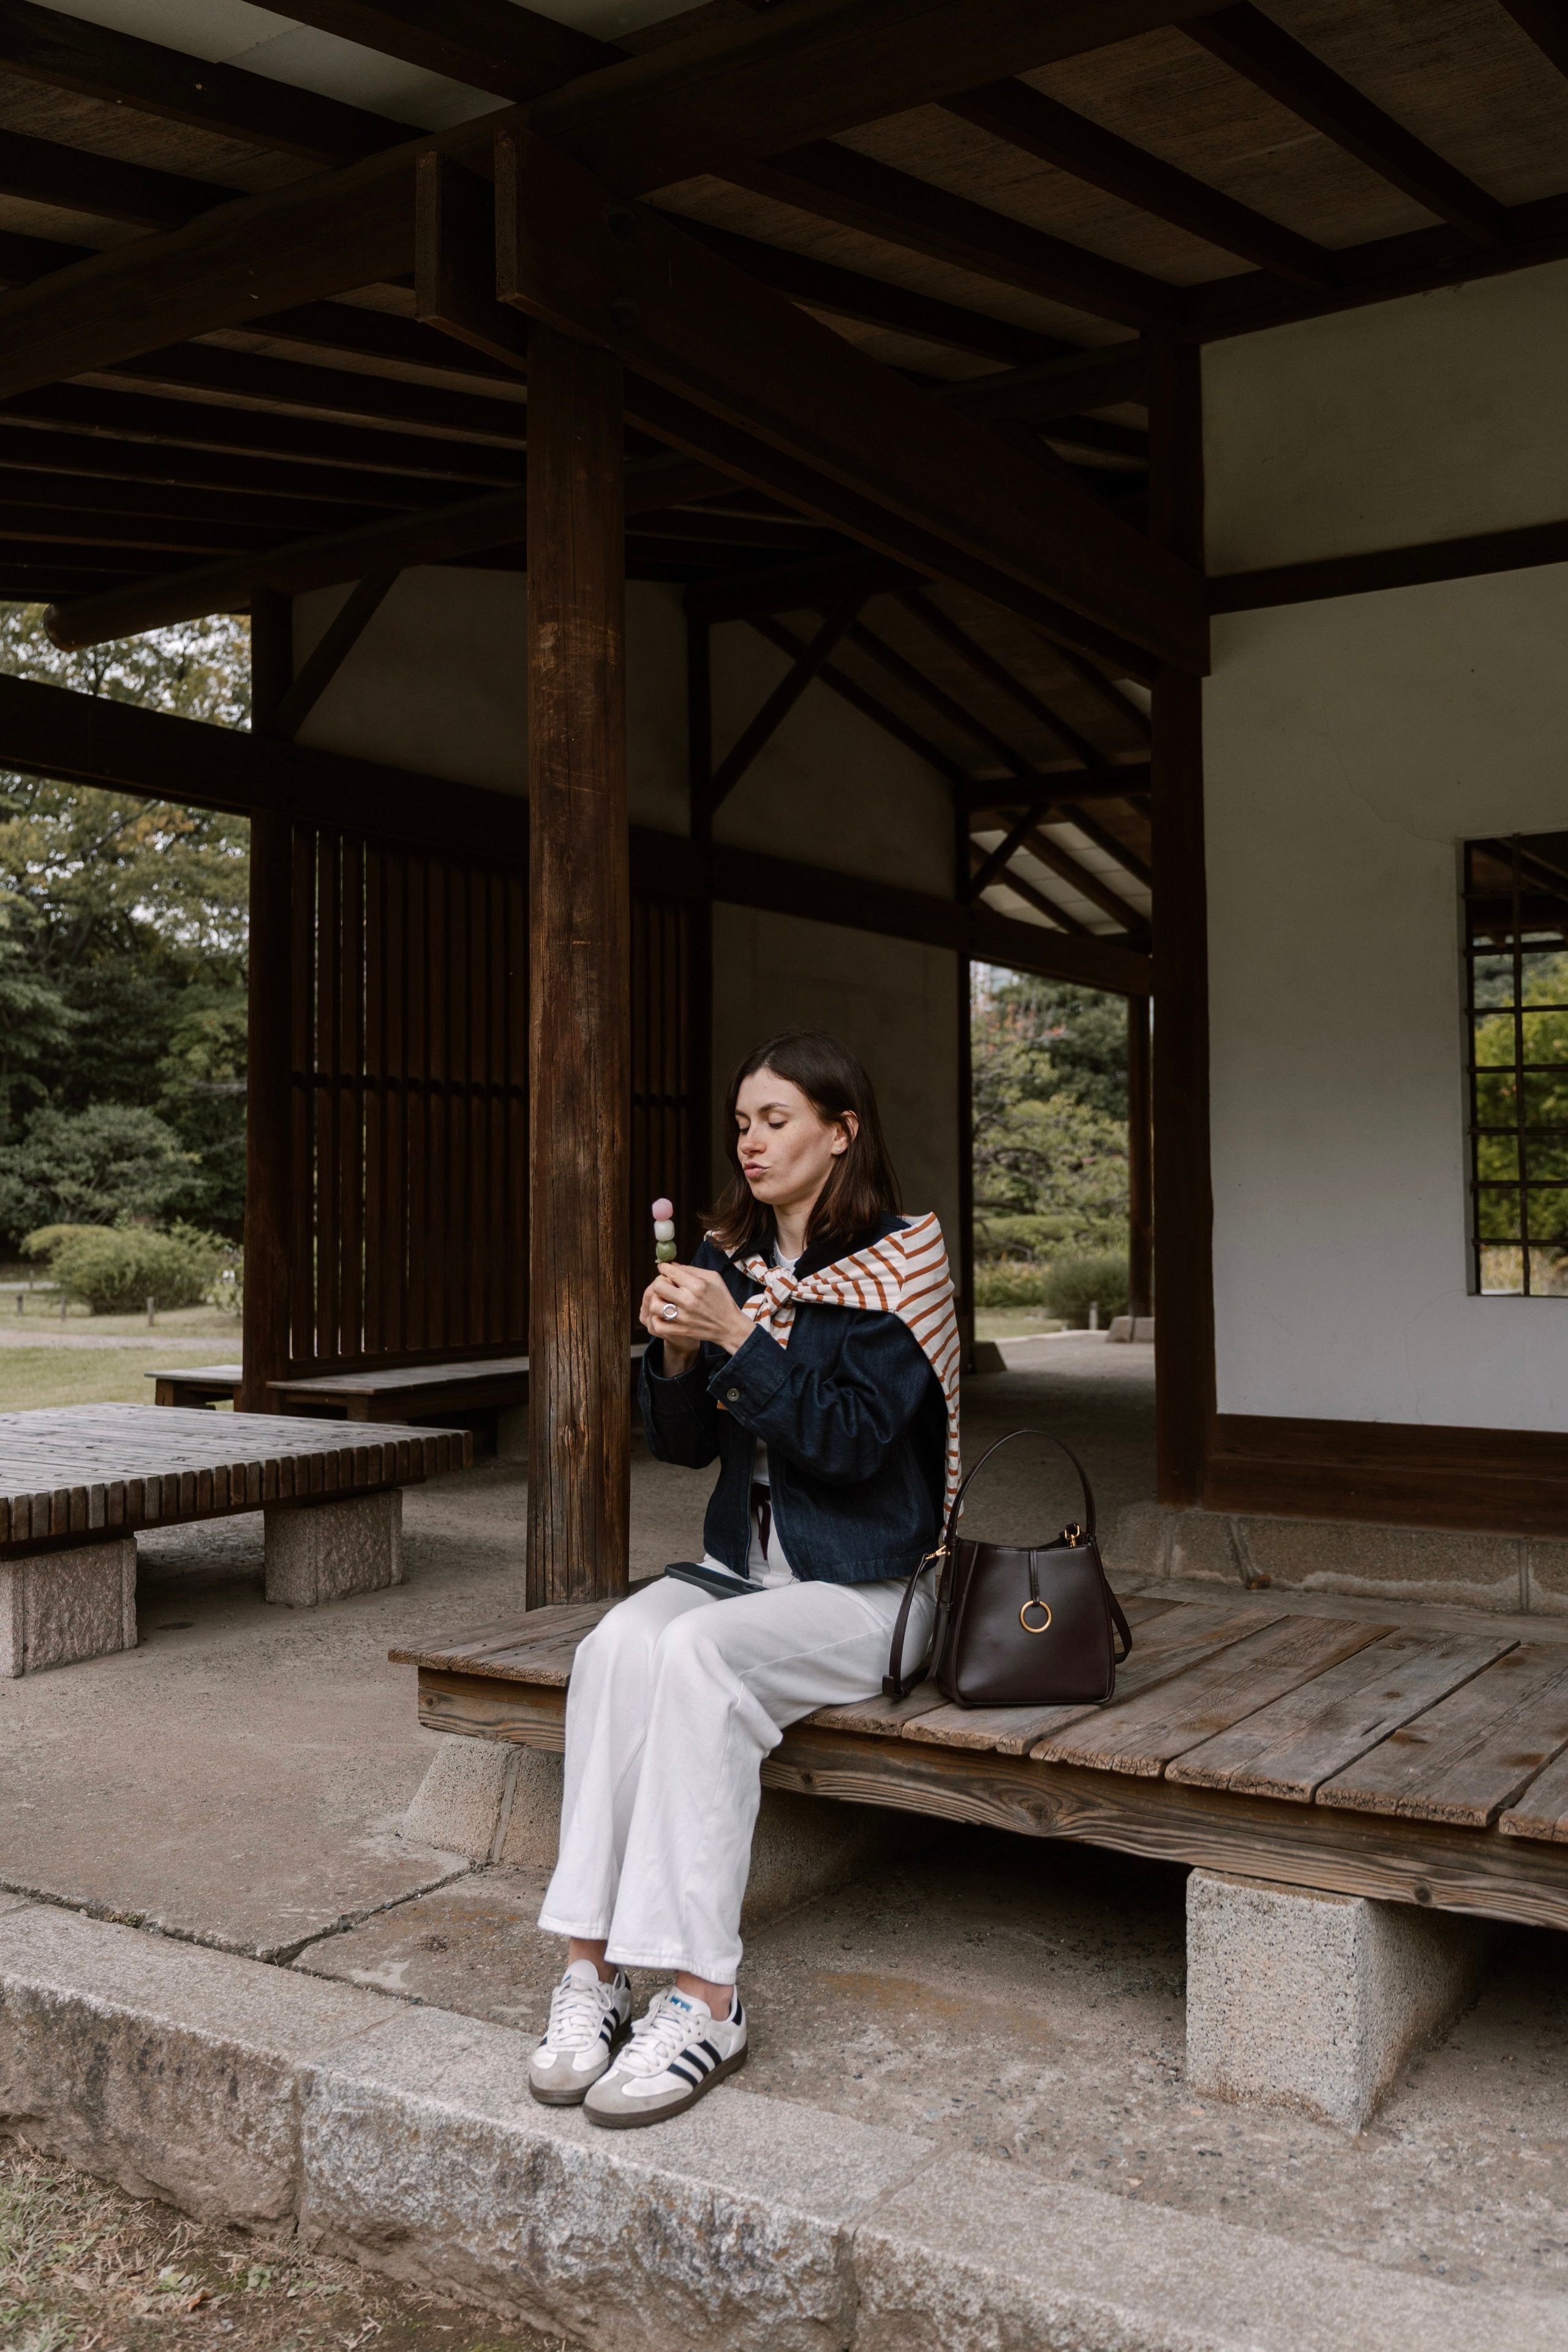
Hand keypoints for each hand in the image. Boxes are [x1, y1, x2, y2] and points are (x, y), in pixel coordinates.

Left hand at [639, 1262, 755, 1371]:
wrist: (730, 1326)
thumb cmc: (722, 1299)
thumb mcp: (713, 1278)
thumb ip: (692, 1270)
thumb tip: (672, 1264)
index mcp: (698, 1285)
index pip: (670, 1272)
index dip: (664, 1267)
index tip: (664, 1269)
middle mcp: (689, 1300)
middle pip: (658, 1286)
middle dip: (659, 1282)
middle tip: (665, 1284)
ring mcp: (684, 1317)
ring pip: (655, 1305)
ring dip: (657, 1301)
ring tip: (664, 1300)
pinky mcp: (681, 1330)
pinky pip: (658, 1326)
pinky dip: (657, 1320)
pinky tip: (663, 1315)